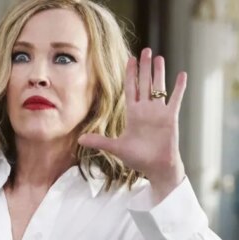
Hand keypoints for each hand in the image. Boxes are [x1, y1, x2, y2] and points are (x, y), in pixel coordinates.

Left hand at [78, 48, 187, 199]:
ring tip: (158, 57)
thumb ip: (99, 141)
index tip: (129, 59)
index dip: (130, 74)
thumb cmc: (138, 158)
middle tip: (145, 50)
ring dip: (158, 72)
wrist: (156, 168)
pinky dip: (178, 88)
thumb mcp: (116, 147)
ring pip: (159, 87)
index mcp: (133, 114)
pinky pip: (175, 99)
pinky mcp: (170, 118)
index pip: (130, 89)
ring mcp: (159, 113)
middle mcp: (146, 110)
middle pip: (145, 83)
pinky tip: (181, 74)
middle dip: (144, 67)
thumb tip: (79, 139)